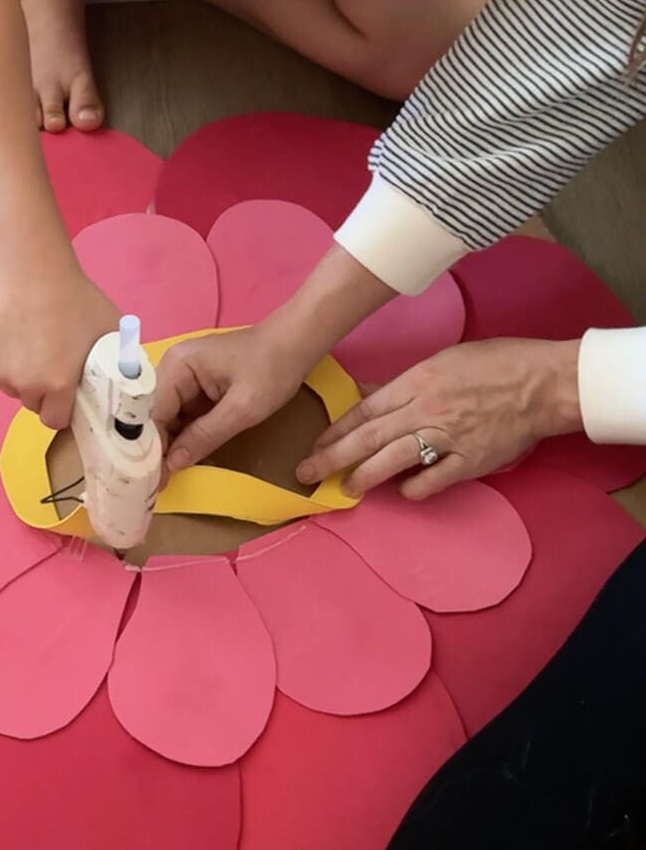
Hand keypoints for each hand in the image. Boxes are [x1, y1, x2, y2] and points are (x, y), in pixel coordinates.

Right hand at [0, 267, 118, 428]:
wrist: (34, 272)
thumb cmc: (76, 300)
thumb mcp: (110, 332)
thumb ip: (115, 363)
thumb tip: (122, 382)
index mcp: (59, 384)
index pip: (56, 420)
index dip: (63, 409)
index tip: (68, 393)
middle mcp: (27, 385)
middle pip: (34, 404)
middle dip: (43, 393)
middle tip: (51, 365)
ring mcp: (1, 372)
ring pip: (13, 389)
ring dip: (22, 379)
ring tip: (32, 348)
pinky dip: (2, 366)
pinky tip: (13, 342)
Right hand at [155, 325, 311, 472]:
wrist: (296, 343)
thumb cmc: (273, 369)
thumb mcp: (243, 408)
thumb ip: (206, 435)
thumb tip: (172, 463)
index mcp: (178, 366)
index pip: (152, 412)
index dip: (152, 447)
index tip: (155, 479)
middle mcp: (174, 368)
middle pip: (156, 415)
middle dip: (159, 447)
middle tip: (161, 483)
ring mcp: (184, 376)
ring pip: (168, 417)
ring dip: (172, 444)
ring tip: (171, 475)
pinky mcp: (197, 385)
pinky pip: (184, 414)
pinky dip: (187, 435)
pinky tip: (188, 456)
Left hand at [298, 337, 581, 499]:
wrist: (543, 383)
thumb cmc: (496, 363)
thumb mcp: (443, 360)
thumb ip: (405, 383)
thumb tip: (370, 396)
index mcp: (417, 381)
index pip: (364, 409)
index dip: (335, 429)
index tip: (314, 442)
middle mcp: (425, 410)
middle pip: (367, 438)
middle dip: (331, 456)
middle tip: (306, 473)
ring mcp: (446, 438)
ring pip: (391, 461)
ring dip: (362, 477)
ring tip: (345, 488)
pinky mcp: (468, 462)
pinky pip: (430, 482)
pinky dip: (412, 488)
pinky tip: (403, 489)